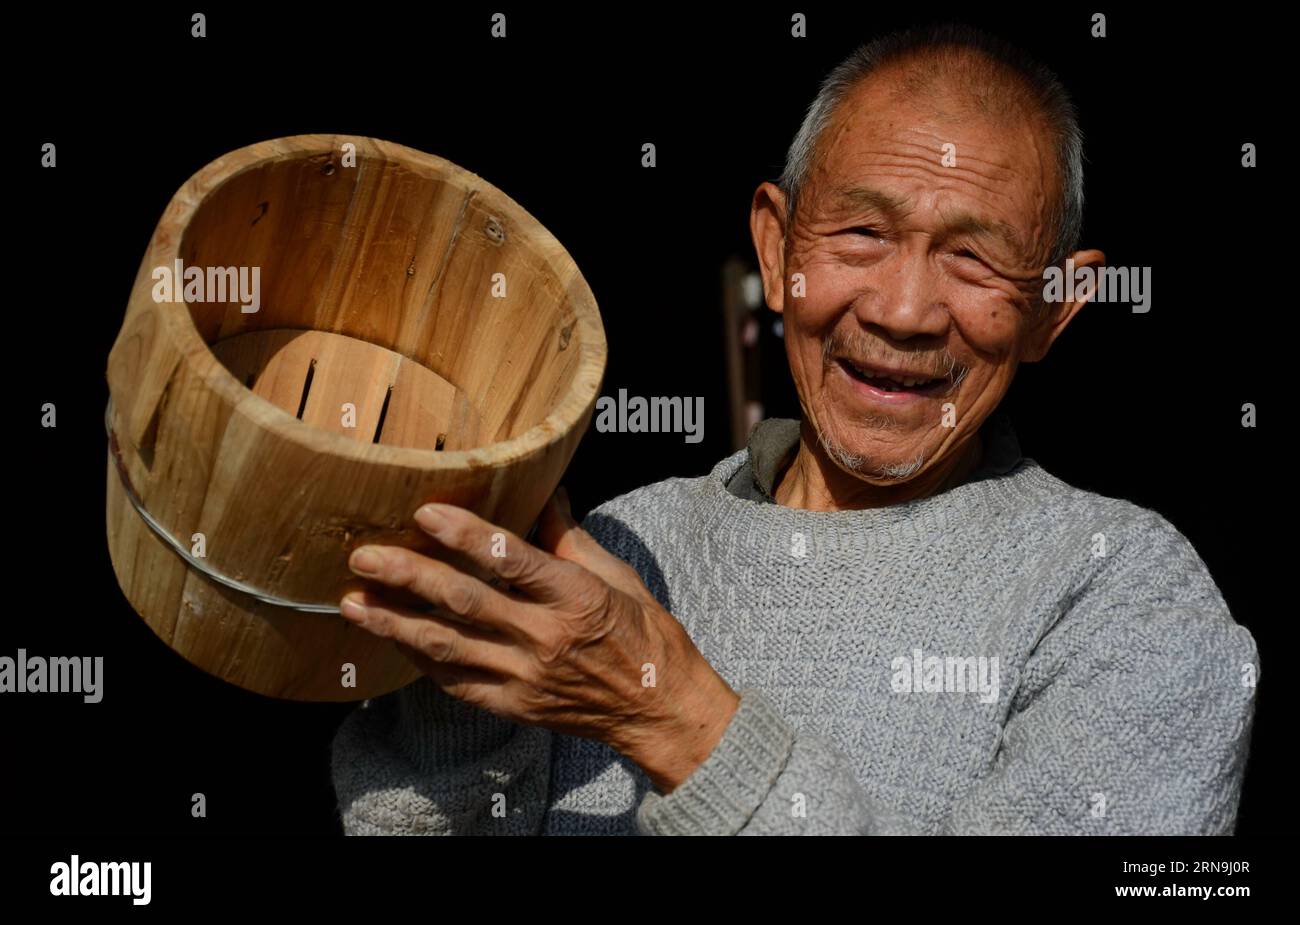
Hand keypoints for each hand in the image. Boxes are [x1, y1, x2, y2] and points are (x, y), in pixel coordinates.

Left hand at [338, 488, 739, 791]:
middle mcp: (546, 637)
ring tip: (354, 603)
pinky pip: (456, 682)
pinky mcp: (514, 705)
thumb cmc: (643, 635)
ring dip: (395, 623)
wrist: (658, 709)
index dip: (465, 535)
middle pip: (465, 602)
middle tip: (364, 557)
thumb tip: (546, 489)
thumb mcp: (616, 576)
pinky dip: (420, 659)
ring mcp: (526, 676)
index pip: (512, 560)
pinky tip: (392, 637)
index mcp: (576, 596)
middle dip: (408, 577)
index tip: (425, 513)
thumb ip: (568, 537)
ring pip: (447, 647)